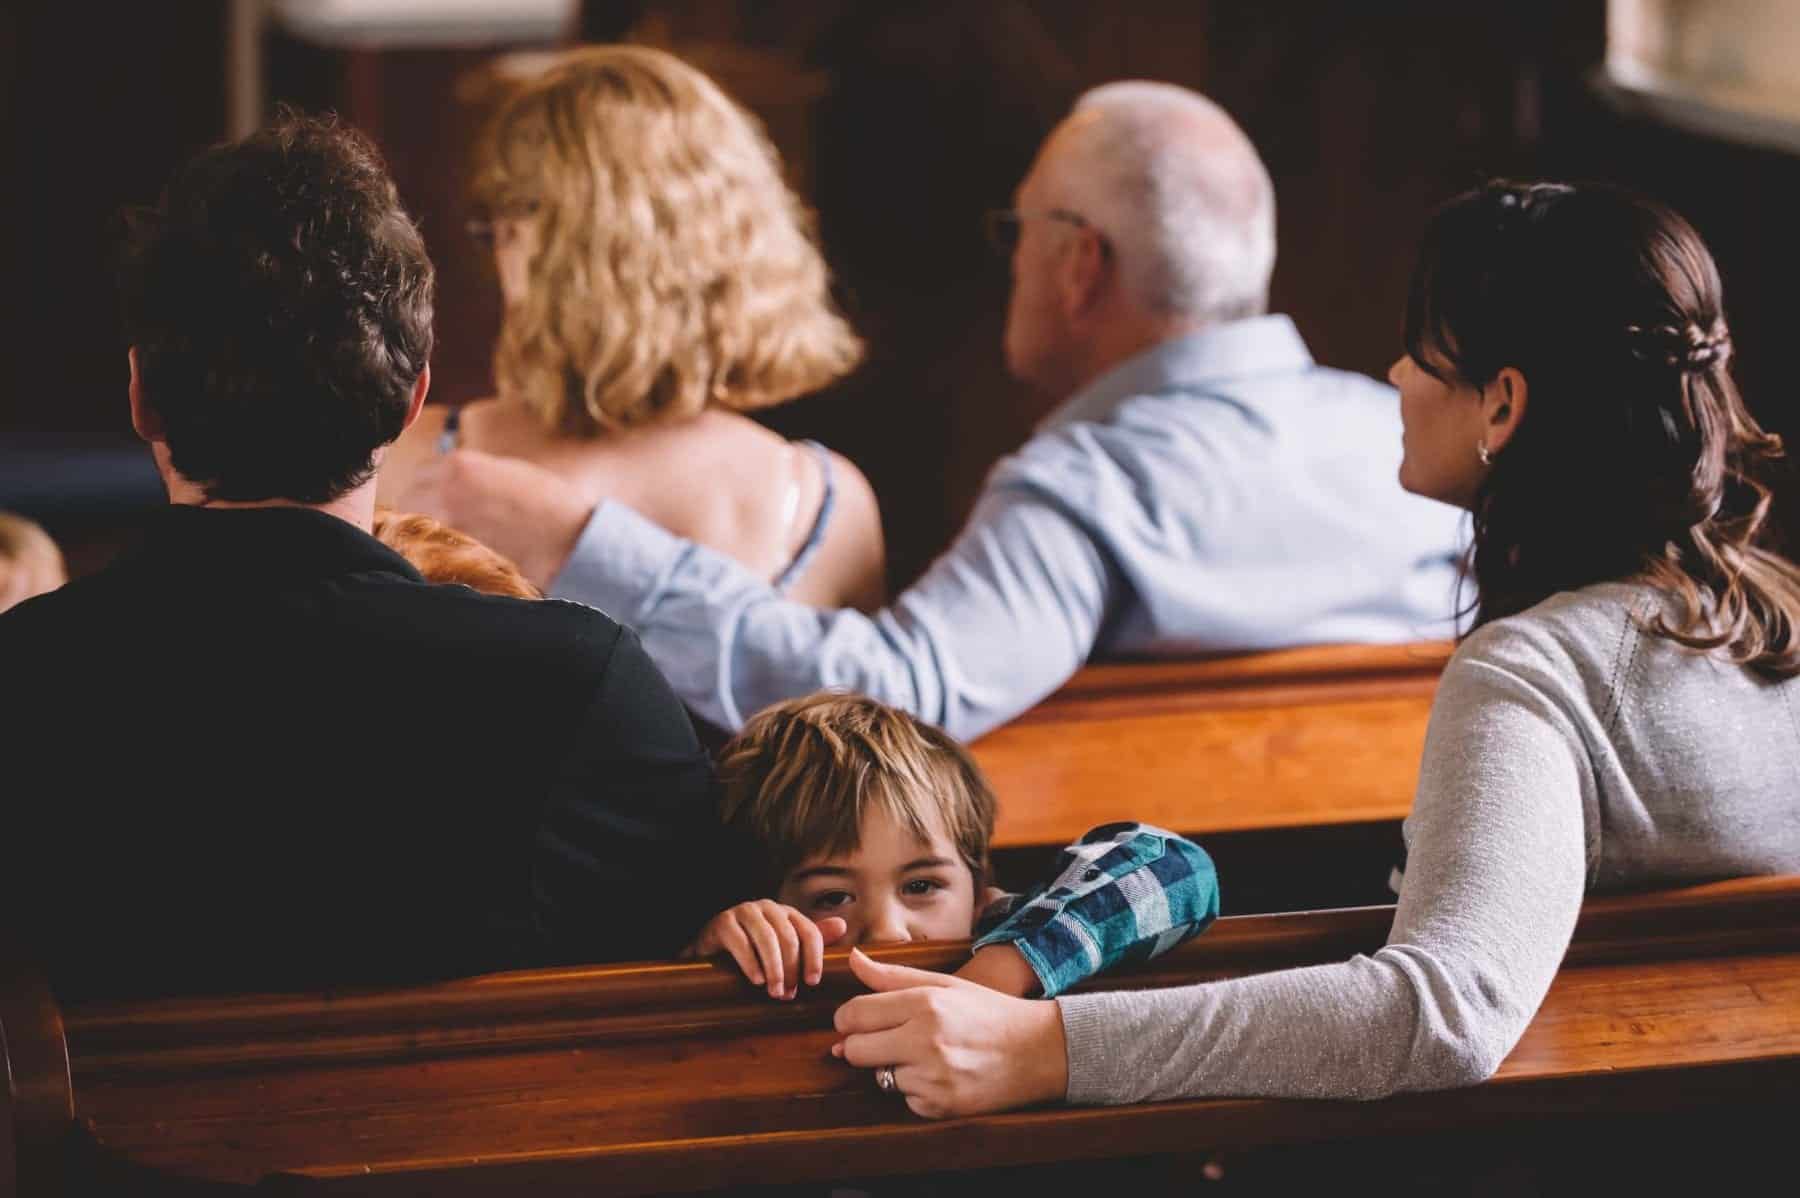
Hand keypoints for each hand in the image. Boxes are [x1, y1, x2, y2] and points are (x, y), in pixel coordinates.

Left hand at [391, 449, 591, 589]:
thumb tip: (448, 479)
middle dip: (421, 507)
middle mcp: (445, 491)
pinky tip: (450, 554)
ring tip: (445, 538)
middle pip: (409, 497)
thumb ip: (471, 472)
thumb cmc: (547, 504)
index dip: (431, 486)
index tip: (441, 497)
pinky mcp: (451, 553)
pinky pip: (425, 550)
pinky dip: (432, 551)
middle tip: (441, 520)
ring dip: (422, 530)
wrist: (568, 539)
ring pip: (411, 525)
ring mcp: (446, 524)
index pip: (421, 471)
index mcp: (460, 464)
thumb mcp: (506, 470)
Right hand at [680, 901, 847, 999]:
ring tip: (774, 991)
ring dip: (774, 968)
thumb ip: (809, 940)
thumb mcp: (781, 947)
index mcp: (786, 913)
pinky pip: (740, 942)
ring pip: (767, 938)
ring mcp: (744, 912)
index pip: (809, 931)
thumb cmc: (751, 951)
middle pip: (789, 937)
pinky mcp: (723, 922)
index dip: (814, 958)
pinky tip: (756, 980)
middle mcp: (768, 907)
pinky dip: (750, 963)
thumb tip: (841, 926)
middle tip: (789, 994)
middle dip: (792, 968)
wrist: (709, 951)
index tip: (812, 982)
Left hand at [832, 948, 1067, 1117]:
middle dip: (862, 1045)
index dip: (847, 1019)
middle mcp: (925, 1041)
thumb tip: (852, 960)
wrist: (1036, 1051)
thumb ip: (892, 975)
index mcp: (925, 1004)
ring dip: (894, 1068)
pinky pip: (905, 1099)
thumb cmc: (987, 1012)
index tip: (856, 1021)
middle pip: (856, 1050)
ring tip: (927, 1055)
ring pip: (879, 1077)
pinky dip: (916, 1090)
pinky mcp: (940, 1107)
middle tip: (887, 1038)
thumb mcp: (944, 984)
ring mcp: (933, 1077)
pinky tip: (941, 1075)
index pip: (854, 1014)